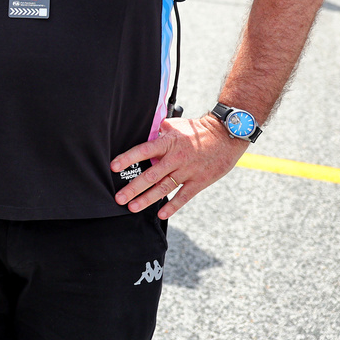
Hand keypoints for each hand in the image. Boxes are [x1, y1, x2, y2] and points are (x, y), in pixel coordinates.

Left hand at [110, 113, 247, 218]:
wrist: (225, 135)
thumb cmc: (196, 130)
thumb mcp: (174, 125)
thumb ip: (158, 132)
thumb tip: (143, 135)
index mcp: (168, 143)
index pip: (143, 151)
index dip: (128, 158)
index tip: (113, 167)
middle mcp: (176, 158)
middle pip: (150, 175)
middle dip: (133, 188)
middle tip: (118, 198)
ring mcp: (188, 171)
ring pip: (164, 188)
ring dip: (147, 199)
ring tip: (133, 207)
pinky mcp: (199, 181)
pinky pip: (184, 196)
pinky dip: (173, 206)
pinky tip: (161, 214)